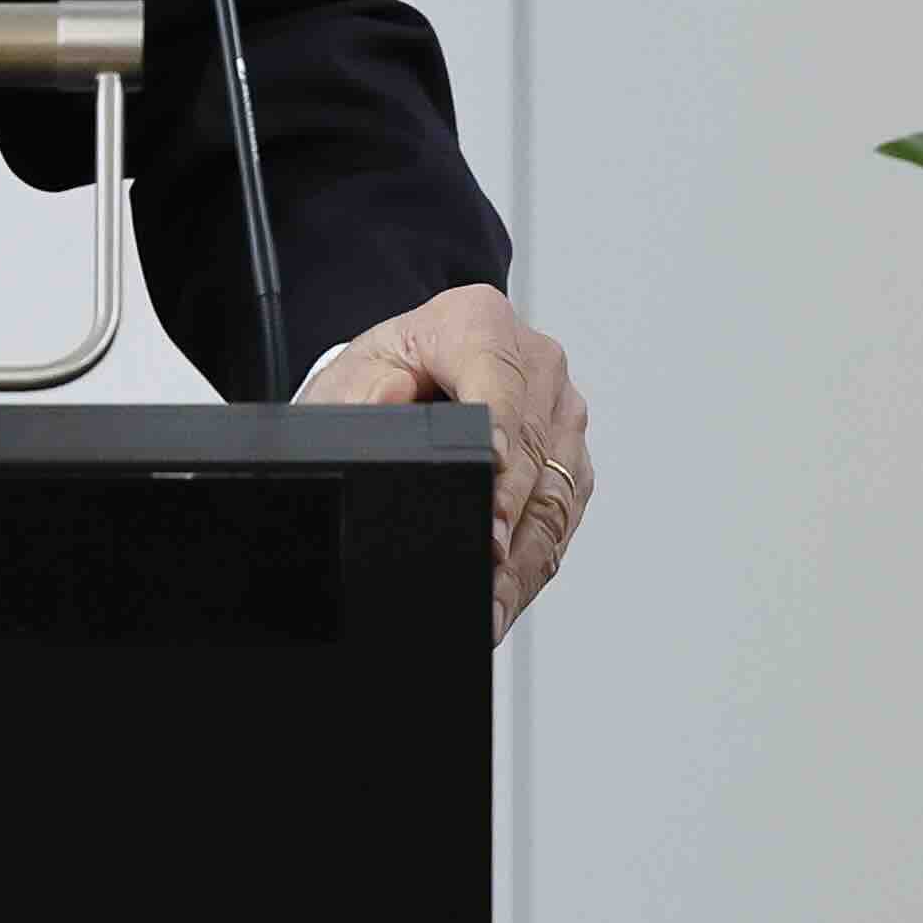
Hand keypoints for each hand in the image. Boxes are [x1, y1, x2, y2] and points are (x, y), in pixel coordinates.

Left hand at [300, 282, 590, 638]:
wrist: (402, 384)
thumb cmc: (377, 380)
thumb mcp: (353, 381)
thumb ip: (367, 396)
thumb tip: (390, 413)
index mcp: (478, 322)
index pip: (500, 380)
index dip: (498, 436)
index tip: (492, 484)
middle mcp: (534, 360)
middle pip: (533, 444)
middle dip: (510, 512)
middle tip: (488, 558)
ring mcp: (560, 409)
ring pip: (555, 491)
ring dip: (524, 555)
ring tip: (494, 600)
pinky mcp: (569, 456)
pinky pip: (561, 516)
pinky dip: (532, 563)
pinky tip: (505, 597)